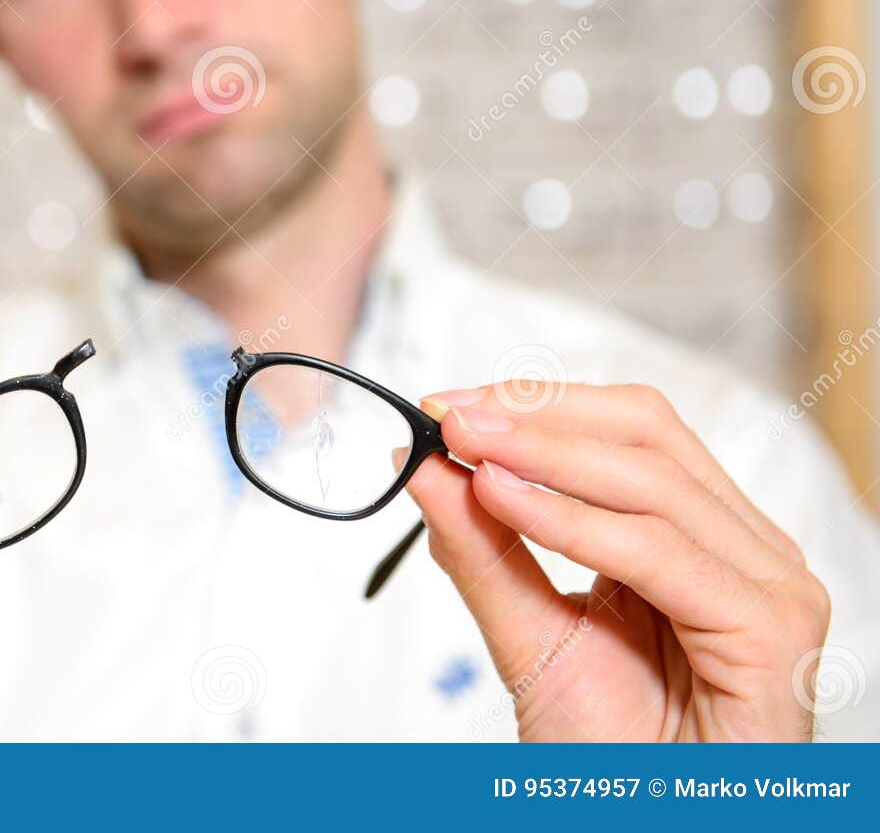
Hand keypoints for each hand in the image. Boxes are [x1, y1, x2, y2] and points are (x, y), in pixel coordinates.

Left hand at [399, 382, 830, 740]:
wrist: (649, 830)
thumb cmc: (611, 755)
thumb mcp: (528, 632)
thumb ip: (480, 547)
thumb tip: (421, 463)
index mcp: (701, 537)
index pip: (627, 428)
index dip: (536, 404)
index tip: (446, 405)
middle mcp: (747, 551)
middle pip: (646, 433)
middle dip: (537, 416)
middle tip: (450, 415)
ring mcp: (771, 587)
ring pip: (652, 482)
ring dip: (544, 454)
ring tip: (466, 451)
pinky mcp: (770, 633)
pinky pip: (659, 553)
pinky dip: (572, 521)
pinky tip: (503, 499)